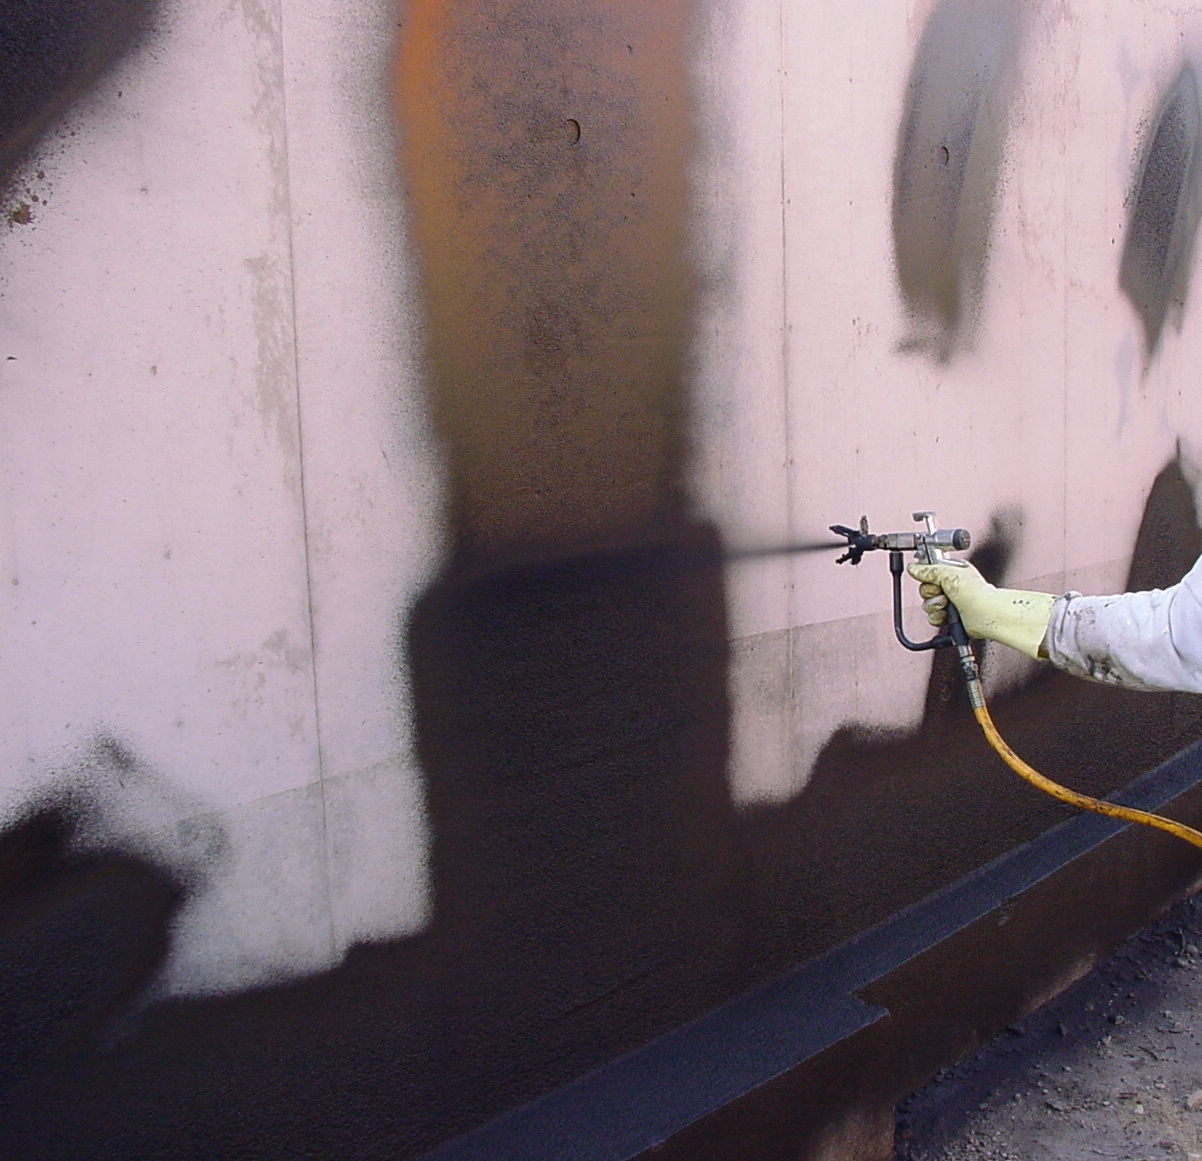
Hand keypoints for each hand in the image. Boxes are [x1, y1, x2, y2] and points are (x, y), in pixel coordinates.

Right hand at [906, 561, 1054, 659]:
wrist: (986, 614)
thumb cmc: (977, 593)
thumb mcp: (949, 573)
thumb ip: (928, 570)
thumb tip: (913, 568)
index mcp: (952, 573)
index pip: (928, 572)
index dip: (927, 576)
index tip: (930, 579)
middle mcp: (950, 587)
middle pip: (925, 589)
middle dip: (930, 593)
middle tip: (942, 592)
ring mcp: (950, 603)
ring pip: (927, 605)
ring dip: (934, 606)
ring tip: (947, 605)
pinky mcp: (949, 617)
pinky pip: (932, 618)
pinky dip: (937, 618)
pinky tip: (946, 615)